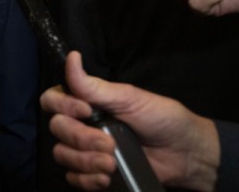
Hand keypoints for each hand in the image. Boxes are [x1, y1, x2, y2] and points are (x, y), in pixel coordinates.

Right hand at [40, 52, 218, 190]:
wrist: (185, 154)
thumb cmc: (162, 119)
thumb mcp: (129, 98)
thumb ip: (95, 85)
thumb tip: (71, 58)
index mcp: (86, 102)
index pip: (53, 100)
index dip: (62, 106)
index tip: (86, 111)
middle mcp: (81, 124)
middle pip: (57, 129)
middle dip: (80, 138)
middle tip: (108, 144)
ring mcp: (85, 150)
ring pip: (62, 154)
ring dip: (84, 161)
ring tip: (111, 164)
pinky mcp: (94, 172)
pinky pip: (73, 178)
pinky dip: (86, 180)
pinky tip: (106, 178)